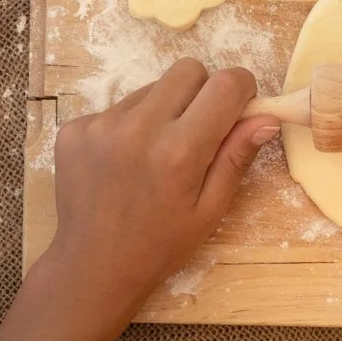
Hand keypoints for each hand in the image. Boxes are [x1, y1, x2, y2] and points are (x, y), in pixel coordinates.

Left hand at [44, 58, 279, 319]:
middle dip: (203, 92)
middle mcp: (138, 128)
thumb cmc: (160, 245)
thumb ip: (237, 156)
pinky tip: (124, 161)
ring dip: (164, 109)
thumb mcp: (211, 209)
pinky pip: (118, 105)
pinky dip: (130, 124)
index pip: (225, 84)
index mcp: (179, 151)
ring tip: (155, 152)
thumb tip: (267, 116)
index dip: (240, 89)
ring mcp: (100, 125)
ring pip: (152, 86)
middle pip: (189, 70)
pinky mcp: (74, 128)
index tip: (238, 109)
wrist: (90, 270)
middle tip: (197, 131)